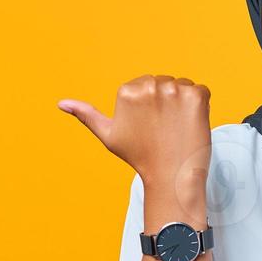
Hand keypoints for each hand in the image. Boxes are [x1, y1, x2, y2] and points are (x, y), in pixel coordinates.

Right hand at [58, 75, 211, 198]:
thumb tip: (61, 103)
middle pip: (163, 83)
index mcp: (126, 91)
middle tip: (163, 130)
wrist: (171, 177)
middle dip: (166, 102)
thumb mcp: (109, 135)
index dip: (149, 107)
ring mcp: (174, 89)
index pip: (144, 85)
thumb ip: (86, 115)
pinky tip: (189, 125)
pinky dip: (199, 107)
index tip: (149, 127)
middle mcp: (149, 85)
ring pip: (182, 87)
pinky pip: (201, 91)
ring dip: (183, 104)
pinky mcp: (196, 96)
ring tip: (176, 128)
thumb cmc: (140, 157)